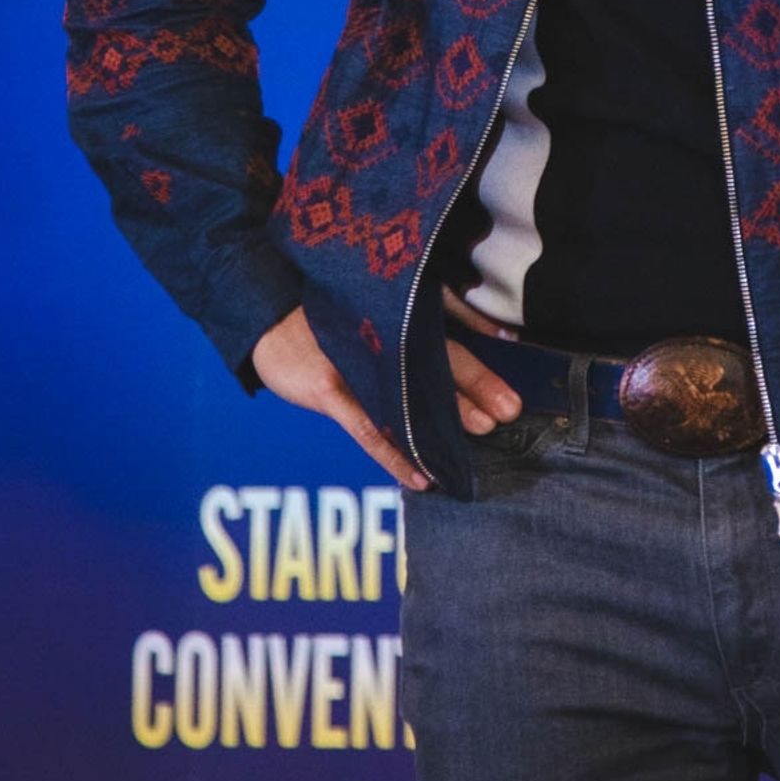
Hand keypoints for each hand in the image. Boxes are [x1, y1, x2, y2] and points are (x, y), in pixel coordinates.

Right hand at [251, 300, 522, 490]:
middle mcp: (380, 329)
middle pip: (437, 355)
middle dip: (476, 382)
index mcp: (394, 306)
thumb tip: (481, 328)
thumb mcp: (368, 304)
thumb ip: (418, 312)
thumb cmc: (328, 310)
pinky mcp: (329, 388)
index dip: (482, 332)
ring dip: (446, 415)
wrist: (265, 312)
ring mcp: (354, 359)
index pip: (446, 318)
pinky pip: (368, 428)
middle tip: (509, 408)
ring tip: (481, 433)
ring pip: (408, 392)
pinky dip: (395, 453)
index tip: (514, 349)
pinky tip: (421, 476)